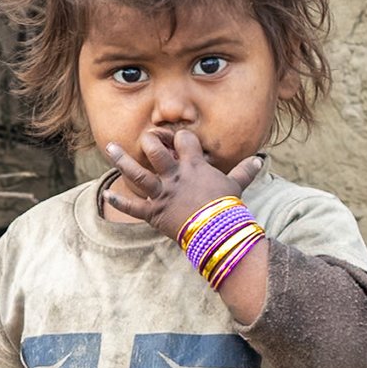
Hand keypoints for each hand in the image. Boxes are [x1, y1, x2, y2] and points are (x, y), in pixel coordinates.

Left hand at [102, 128, 261, 242]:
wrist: (219, 231)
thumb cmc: (228, 208)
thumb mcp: (237, 186)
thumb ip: (245, 171)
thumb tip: (261, 160)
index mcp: (194, 166)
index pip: (184, 139)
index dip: (180, 136)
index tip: (178, 138)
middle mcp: (175, 175)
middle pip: (155, 150)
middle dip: (149, 141)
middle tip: (145, 139)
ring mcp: (163, 193)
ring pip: (137, 173)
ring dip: (122, 160)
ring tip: (110, 146)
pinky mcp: (155, 212)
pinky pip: (134, 207)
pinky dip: (119, 202)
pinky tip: (106, 195)